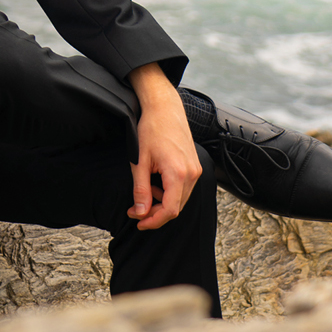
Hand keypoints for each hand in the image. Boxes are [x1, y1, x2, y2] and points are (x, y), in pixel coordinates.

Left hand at [126, 63, 201, 230]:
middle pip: (176, 207)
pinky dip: (170, 192)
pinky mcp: (194, 166)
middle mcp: (192, 174)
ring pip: (181, 199)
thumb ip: (141, 189)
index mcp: (178, 174)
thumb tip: (140, 212)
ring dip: (162, 202)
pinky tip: (156, 182)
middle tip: (135, 210)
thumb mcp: (140, 161)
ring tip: (145, 190)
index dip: (154, 221)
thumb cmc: (151, 130)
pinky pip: (184, 188)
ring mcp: (196, 170)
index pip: (170, 210)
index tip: (138, 222)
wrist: (164, 108)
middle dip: (155, 213)